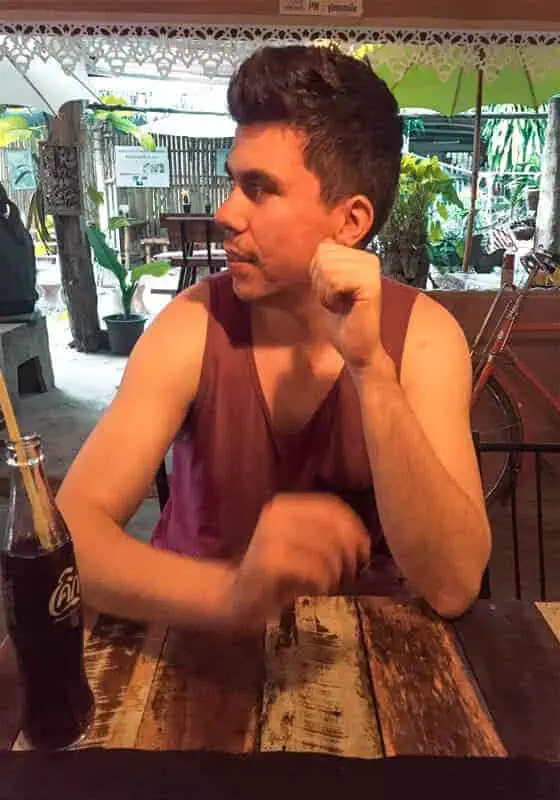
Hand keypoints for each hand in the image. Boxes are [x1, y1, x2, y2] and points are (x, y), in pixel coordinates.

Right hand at [227, 493, 369, 629]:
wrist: (235, 598)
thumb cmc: (276, 573)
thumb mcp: (301, 544)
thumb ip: (326, 534)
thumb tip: (364, 542)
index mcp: (285, 505)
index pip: (332, 506)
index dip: (354, 527)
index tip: (364, 551)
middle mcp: (277, 514)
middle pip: (335, 529)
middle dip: (349, 554)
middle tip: (347, 574)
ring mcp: (272, 536)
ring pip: (329, 552)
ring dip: (336, 574)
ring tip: (326, 584)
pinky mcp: (272, 562)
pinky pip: (317, 571)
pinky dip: (323, 584)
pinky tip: (314, 590)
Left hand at [310, 241, 384, 372]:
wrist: (357, 348)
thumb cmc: (341, 321)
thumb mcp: (327, 286)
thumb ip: (325, 264)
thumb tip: (321, 243)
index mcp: (360, 256)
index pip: (322, 249)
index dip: (318, 275)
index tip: (334, 293)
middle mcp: (369, 259)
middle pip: (323, 256)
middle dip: (322, 284)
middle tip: (338, 301)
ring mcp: (372, 271)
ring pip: (327, 268)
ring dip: (327, 293)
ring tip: (342, 305)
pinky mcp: (371, 285)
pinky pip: (335, 281)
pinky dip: (332, 299)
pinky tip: (346, 309)